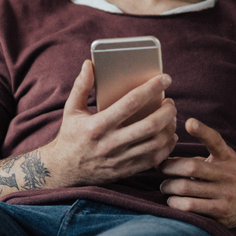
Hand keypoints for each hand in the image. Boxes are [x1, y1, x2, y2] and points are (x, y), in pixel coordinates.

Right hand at [42, 60, 177, 186]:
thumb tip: (89, 64)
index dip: (151, 88)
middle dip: (167, 111)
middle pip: (150, 125)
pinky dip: (167, 146)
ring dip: (169, 128)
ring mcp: (120, 160)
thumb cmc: (70, 136)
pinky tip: (168, 135)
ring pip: (156, 143)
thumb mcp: (71, 110)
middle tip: (170, 101)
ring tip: (170, 117)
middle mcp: (110, 144)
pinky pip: (155, 159)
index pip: (131, 103)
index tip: (165, 78)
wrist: (65, 171)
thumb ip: (81, 86)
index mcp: (97, 126)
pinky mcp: (127, 171)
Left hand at [159, 118, 235, 230]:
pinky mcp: (220, 210)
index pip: (215, 141)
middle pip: (191, 166)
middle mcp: (228, 173)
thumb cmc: (221, 180)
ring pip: (186, 187)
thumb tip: (161, 159)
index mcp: (227, 157)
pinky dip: (174, 202)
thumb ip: (195, 159)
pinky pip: (189, 205)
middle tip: (160, 169)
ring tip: (165, 186)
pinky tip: (172, 200)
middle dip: (169, 167)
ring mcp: (226, 193)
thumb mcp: (217, 164)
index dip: (203, 131)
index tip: (189, 122)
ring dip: (168, 187)